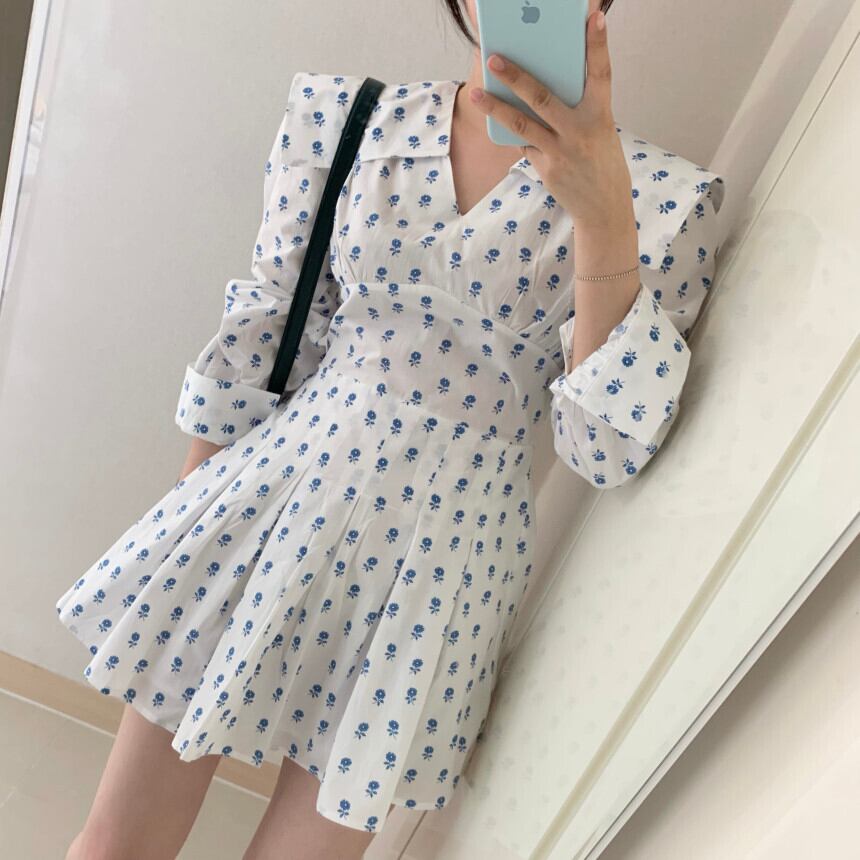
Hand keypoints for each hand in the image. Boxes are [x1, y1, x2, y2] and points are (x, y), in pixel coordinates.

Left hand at [470, 0, 633, 229]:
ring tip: (476, 93)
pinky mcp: (547, 169)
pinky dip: (511, 132)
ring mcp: (561, 151)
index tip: (594, 18)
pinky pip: (523, 144)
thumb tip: (543, 85)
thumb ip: (578, 108)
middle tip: (493, 57)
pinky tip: (496, 120)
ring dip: (495, 107)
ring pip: (522, 124)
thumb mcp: (599, 130)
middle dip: (516, 76)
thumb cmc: (600, 161)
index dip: (598, 45)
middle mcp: (581, 131)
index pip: (601, 73)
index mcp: (601, 115)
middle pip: (543, 97)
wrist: (604, 209)